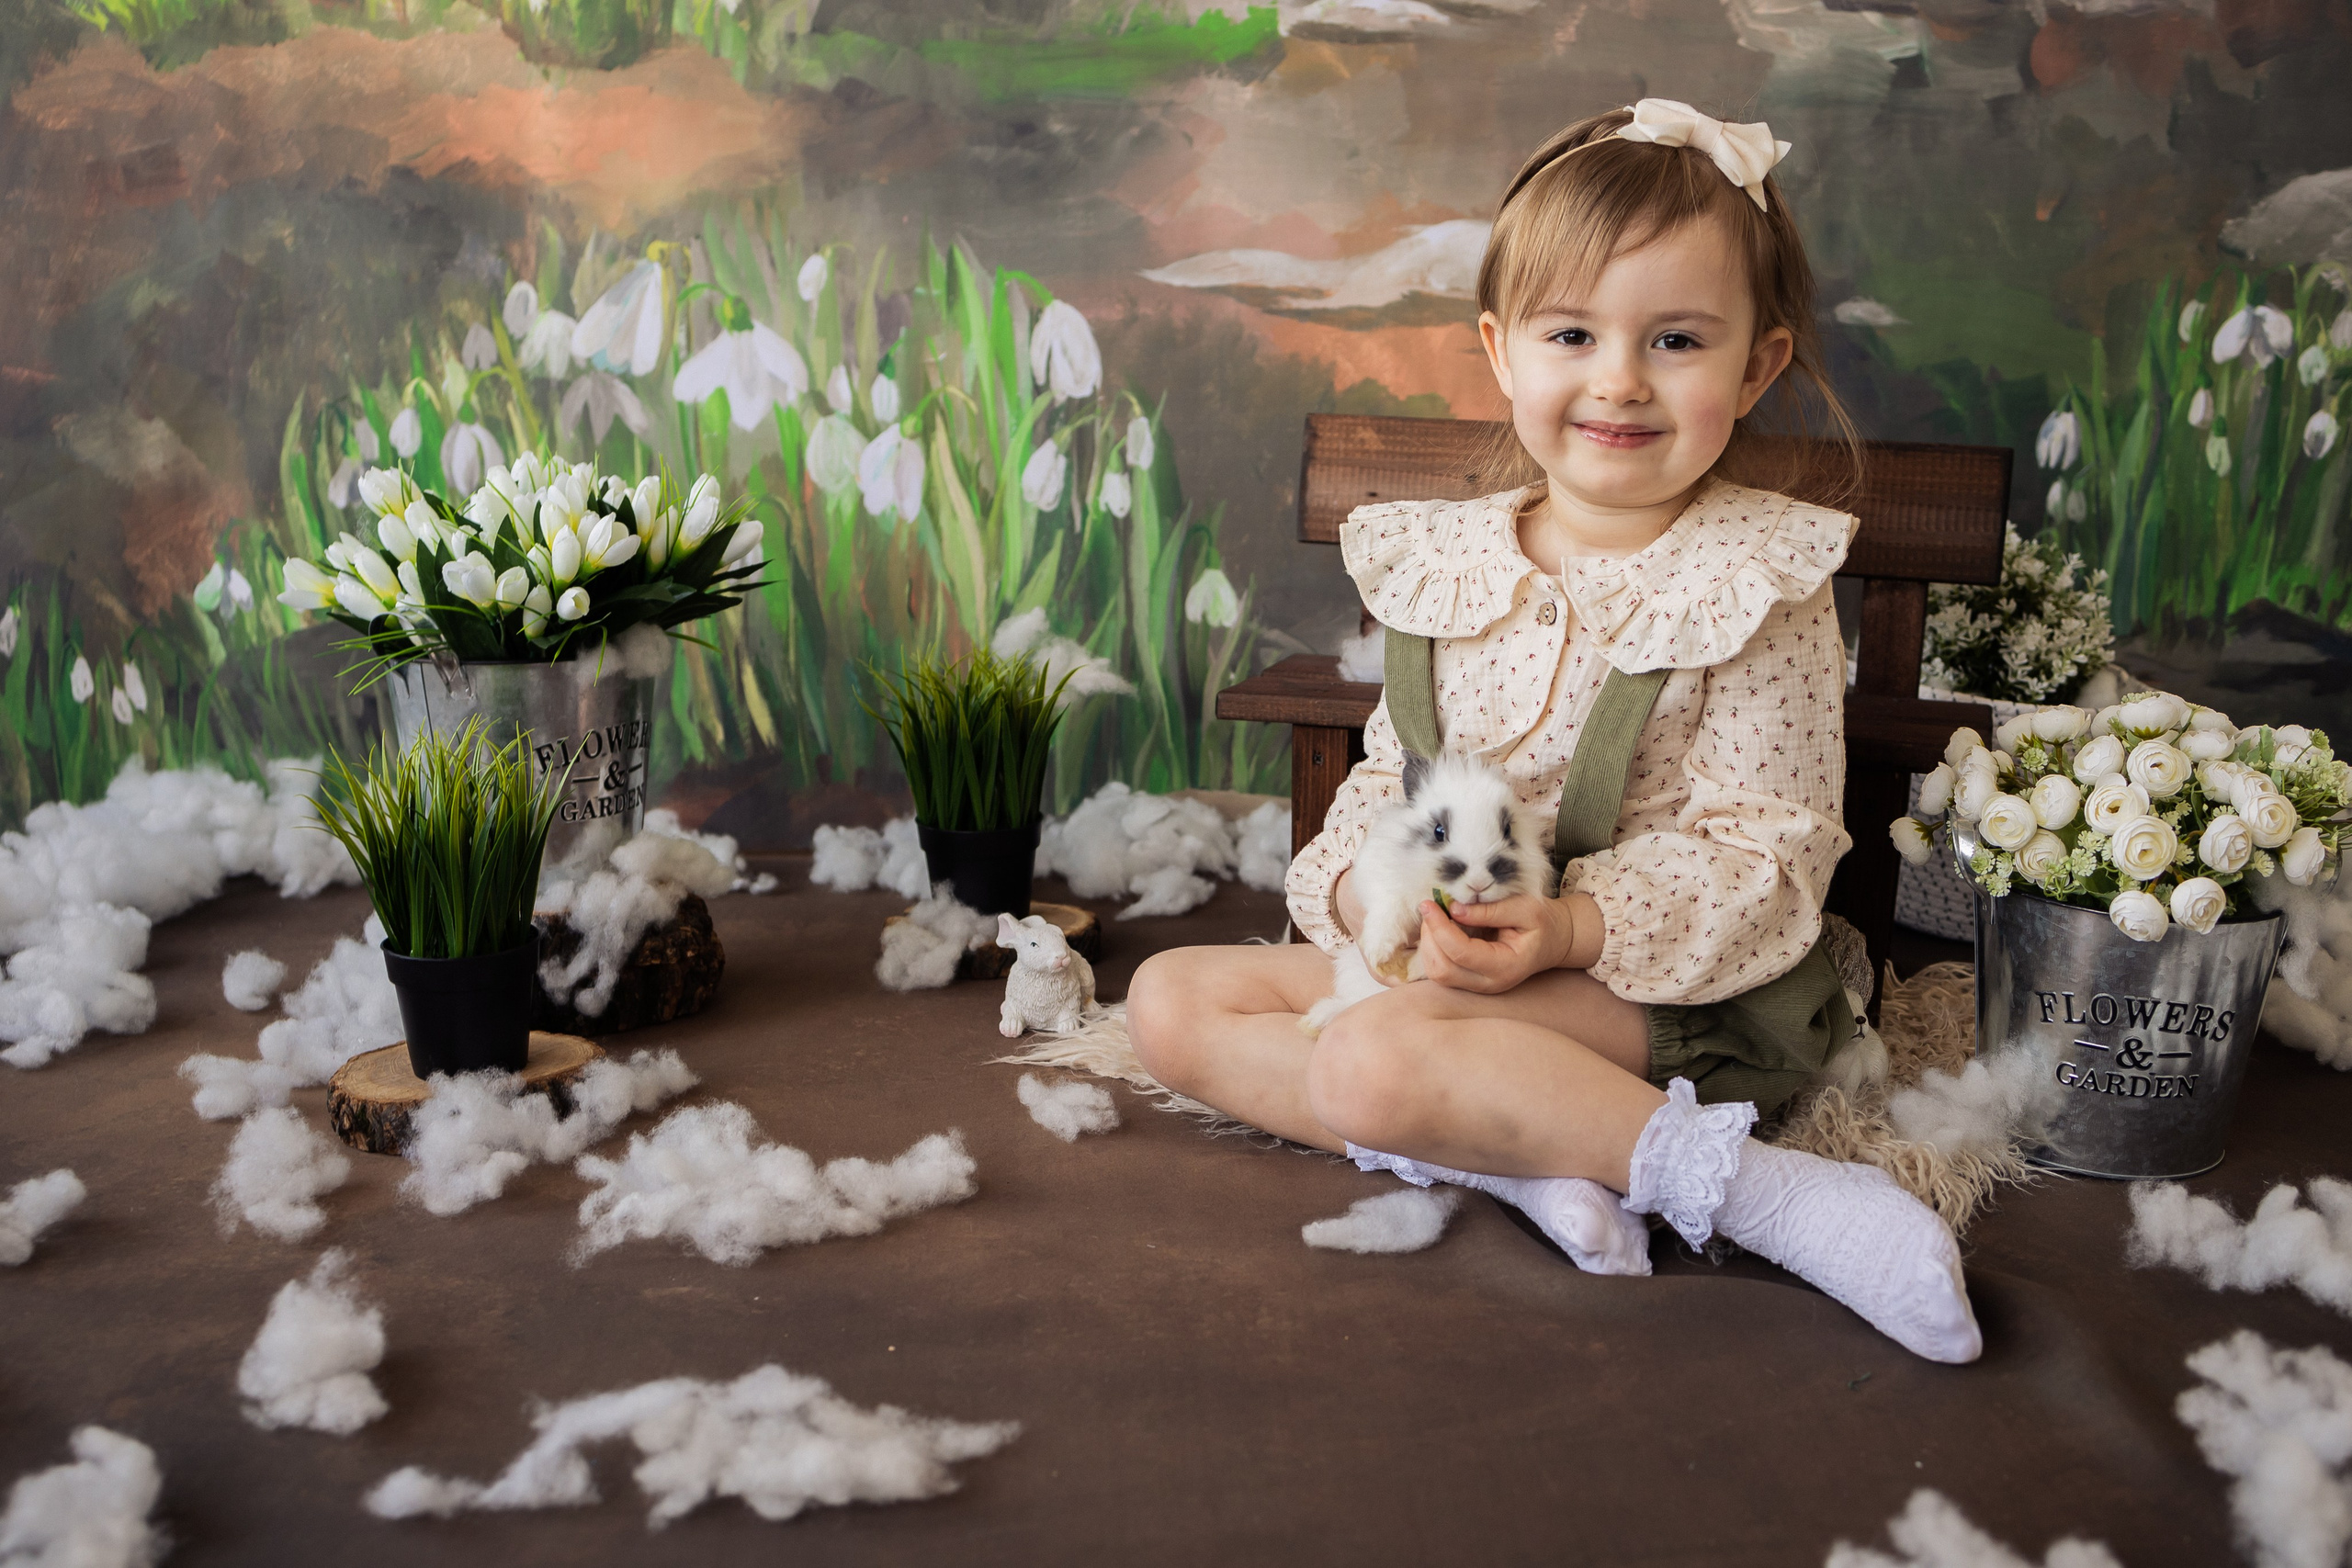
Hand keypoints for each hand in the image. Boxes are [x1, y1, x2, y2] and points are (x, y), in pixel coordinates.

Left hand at [1412, 892, 1579, 993]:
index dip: (1440, 928)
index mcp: (1506, 966)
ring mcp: (1477, 986)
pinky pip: (1440, 970)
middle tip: (1431, 908)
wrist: (1552, 941)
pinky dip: (1432, 948)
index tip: (1429, 903)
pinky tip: (1439, 928)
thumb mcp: (1526, 908)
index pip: (1461, 953)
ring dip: (1428, 943)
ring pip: (1437, 973)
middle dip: (1429, 936)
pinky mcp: (1468, 981)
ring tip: (1436, 917)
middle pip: (1442, 969)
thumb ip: (1490, 910)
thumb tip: (1453, 909)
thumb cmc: (1541, 923)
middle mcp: (1489, 983)